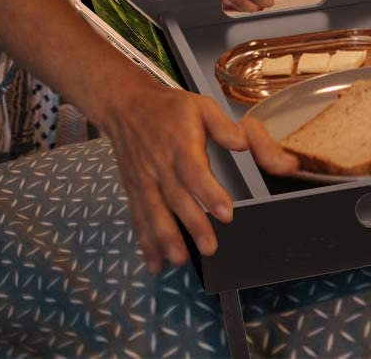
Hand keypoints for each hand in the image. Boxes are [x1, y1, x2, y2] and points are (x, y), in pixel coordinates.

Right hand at [103, 76, 298, 272]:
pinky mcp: (134, 191)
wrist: (127, 107)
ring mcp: (144, 181)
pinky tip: (154, 263)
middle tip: (210, 248)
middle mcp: (160, 166)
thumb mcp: (201, 106)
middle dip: (192, 225)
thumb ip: (223, 126)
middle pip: (177, 198)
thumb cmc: (170, 108)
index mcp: (181, 145)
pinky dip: (145, 242)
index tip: (227, 213)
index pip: (195, 172)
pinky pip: (139, 218)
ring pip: (155, 213)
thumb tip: (243, 143)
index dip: (209, 193)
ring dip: (165, 239)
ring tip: (179, 260)